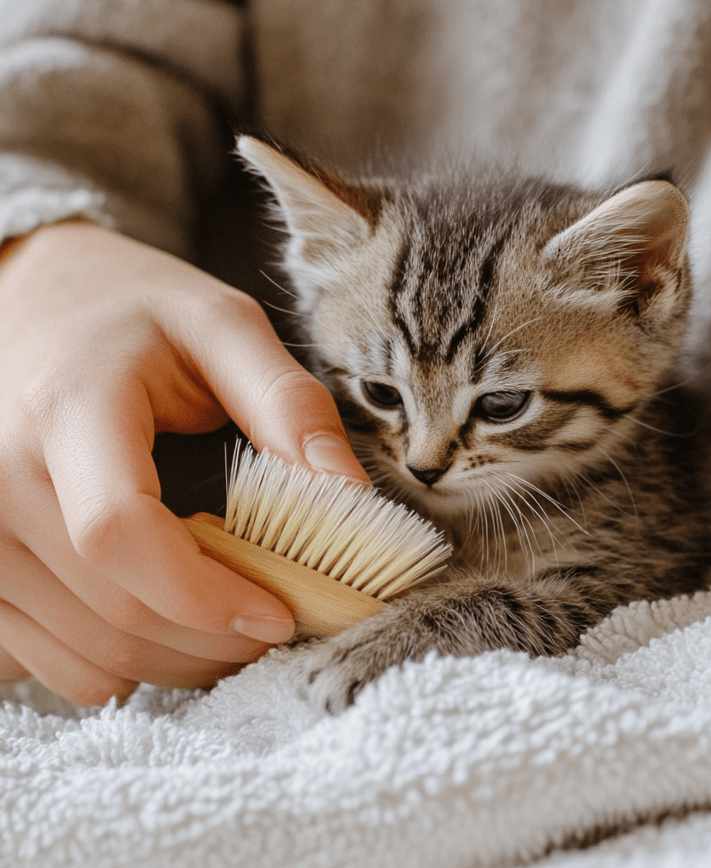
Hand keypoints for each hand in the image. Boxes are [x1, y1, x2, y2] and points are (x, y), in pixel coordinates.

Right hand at [0, 221, 367, 704]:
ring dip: (177, 657)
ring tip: (230, 617)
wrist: (31, 300)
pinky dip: (120, 661)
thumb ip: (288, 406)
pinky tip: (164, 618)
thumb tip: (352, 496)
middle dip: (216, 636)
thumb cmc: (132, 313)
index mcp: (67, 408)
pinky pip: (46, 659)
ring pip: (86, 652)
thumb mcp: (222, 326)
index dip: (207, 594)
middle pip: (114, 610)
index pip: (119, 533)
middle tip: (277, 618)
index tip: (281, 612)